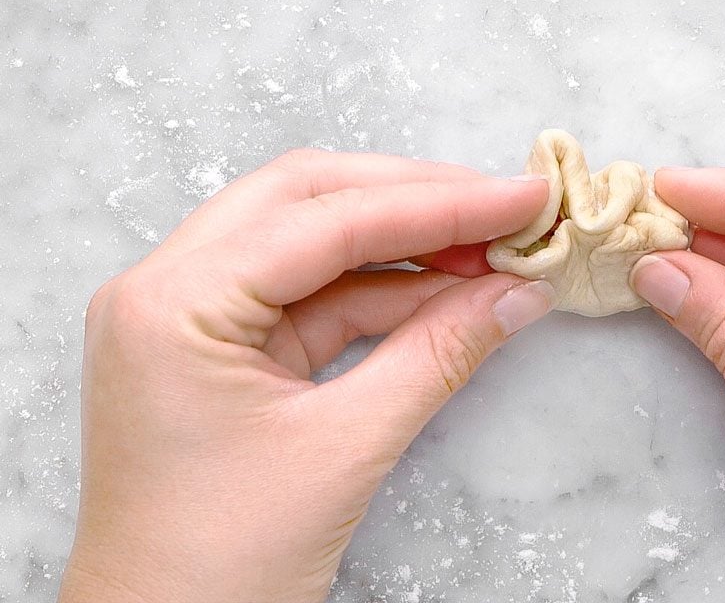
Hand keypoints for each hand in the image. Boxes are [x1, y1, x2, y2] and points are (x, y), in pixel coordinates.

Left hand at [59, 150, 552, 602]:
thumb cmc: (219, 565)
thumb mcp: (345, 449)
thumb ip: (439, 354)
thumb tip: (518, 292)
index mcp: (172, 303)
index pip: (326, 219)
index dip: (438, 203)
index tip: (521, 196)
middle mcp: (167, 289)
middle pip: (308, 198)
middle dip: (415, 198)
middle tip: (504, 208)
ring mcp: (189, 315)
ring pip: (310, 239)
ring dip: (405, 242)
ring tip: (491, 252)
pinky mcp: (220, 347)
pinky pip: (312, 293)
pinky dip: (384, 290)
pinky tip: (450, 295)